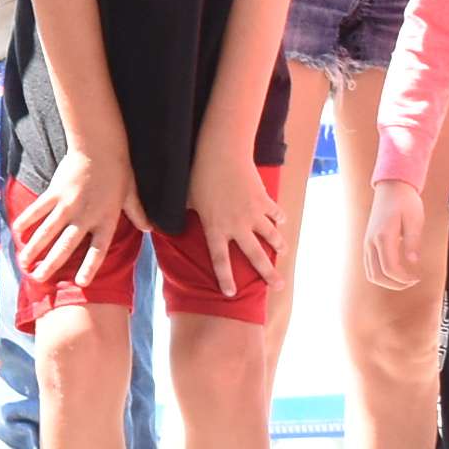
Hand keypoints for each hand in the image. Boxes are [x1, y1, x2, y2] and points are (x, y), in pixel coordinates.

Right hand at [11, 153, 128, 284]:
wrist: (98, 145)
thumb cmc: (118, 169)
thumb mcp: (131, 194)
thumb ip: (137, 213)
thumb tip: (149, 229)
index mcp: (106, 219)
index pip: (98, 249)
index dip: (90, 266)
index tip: (81, 283)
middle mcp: (86, 216)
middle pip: (66, 245)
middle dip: (51, 264)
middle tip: (38, 278)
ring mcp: (68, 204)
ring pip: (48, 231)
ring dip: (34, 248)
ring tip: (23, 262)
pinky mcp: (55, 192)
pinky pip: (38, 209)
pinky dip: (26, 220)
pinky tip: (17, 232)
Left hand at [186, 148, 282, 300]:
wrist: (221, 154)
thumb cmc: (197, 175)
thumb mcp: (185, 198)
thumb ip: (180, 215)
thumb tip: (165, 224)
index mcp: (215, 228)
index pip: (219, 260)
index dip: (225, 278)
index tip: (230, 294)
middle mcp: (237, 226)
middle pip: (255, 256)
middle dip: (268, 274)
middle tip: (278, 286)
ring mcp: (253, 213)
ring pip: (271, 236)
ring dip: (278, 245)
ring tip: (283, 253)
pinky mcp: (263, 200)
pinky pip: (274, 213)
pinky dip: (278, 218)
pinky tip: (281, 222)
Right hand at [360, 178, 428, 291]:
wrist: (391, 187)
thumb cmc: (406, 202)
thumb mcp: (415, 220)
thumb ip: (413, 242)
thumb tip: (413, 262)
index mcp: (383, 236)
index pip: (390, 269)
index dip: (404, 279)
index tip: (417, 277)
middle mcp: (371, 242)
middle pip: (377, 276)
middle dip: (396, 284)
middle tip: (413, 281)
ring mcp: (367, 242)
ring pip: (371, 273)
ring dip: (387, 281)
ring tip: (405, 278)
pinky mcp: (368, 242)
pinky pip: (370, 265)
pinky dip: (382, 274)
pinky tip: (397, 270)